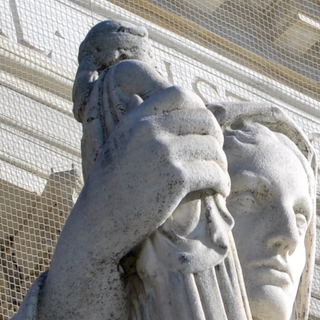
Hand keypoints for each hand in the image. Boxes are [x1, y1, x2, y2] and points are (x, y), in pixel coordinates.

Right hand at [61, 84, 228, 267]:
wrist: (97, 224)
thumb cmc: (109, 189)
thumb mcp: (117, 144)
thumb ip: (135, 124)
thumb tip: (144, 99)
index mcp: (136, 118)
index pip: (180, 95)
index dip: (199, 110)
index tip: (204, 132)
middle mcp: (149, 129)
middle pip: (205, 120)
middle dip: (216, 139)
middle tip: (215, 158)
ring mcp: (163, 152)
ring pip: (213, 148)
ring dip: (221, 165)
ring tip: (218, 179)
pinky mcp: (176, 178)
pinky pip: (214, 172)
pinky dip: (222, 183)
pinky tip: (219, 191)